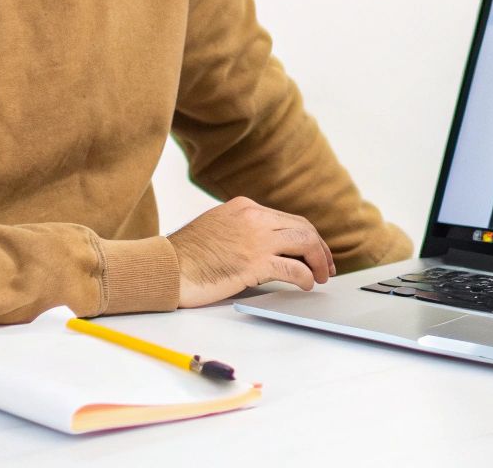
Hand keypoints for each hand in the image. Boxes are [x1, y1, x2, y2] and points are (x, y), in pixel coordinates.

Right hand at [165, 196, 335, 306]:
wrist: (166, 268)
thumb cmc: (186, 256)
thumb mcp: (217, 228)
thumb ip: (242, 230)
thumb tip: (267, 247)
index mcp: (244, 207)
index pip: (287, 219)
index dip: (307, 237)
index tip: (314, 252)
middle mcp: (253, 217)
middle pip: (302, 228)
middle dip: (320, 248)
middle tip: (327, 266)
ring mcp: (255, 239)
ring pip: (304, 243)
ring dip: (319, 261)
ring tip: (321, 276)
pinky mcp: (253, 263)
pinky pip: (293, 268)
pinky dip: (305, 277)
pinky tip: (306, 285)